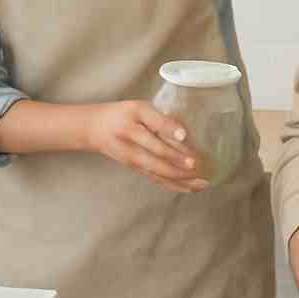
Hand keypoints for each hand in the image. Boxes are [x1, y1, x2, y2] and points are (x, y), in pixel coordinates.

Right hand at [84, 100, 207, 192]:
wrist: (95, 130)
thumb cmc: (120, 115)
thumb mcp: (138, 108)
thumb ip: (160, 119)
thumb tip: (183, 133)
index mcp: (132, 130)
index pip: (153, 140)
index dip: (170, 142)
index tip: (186, 140)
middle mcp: (132, 150)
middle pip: (158, 163)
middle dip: (179, 168)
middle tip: (201, 168)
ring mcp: (135, 163)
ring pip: (159, 176)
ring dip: (181, 182)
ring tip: (203, 183)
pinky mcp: (138, 170)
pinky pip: (158, 180)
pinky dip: (175, 186)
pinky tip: (190, 188)